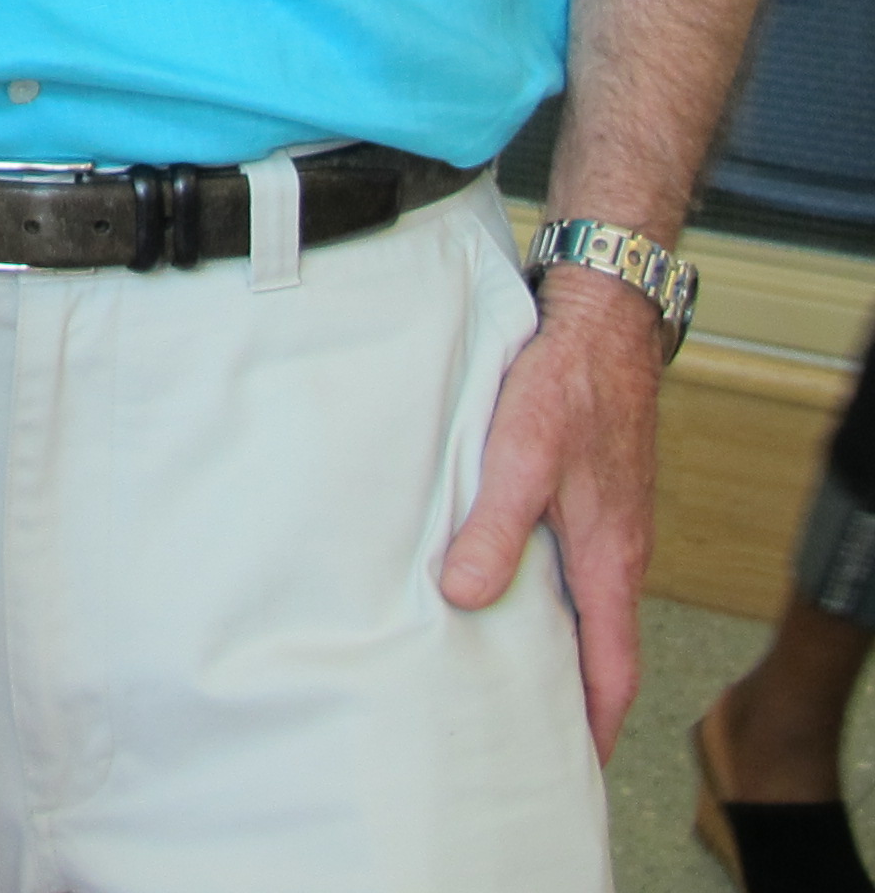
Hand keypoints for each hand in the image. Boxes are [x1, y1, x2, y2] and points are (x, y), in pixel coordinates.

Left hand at [439, 262, 664, 757]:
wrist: (599, 316)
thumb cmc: (569, 381)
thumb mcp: (523, 456)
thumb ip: (495, 527)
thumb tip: (466, 598)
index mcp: (610, 558)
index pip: (614, 670)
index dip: (594, 723)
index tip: (571, 764)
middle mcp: (614, 548)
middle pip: (596, 641)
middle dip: (567, 689)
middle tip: (522, 722)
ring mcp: (602, 518)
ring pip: (578, 595)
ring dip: (547, 630)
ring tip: (497, 659)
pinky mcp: (583, 487)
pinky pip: (564, 552)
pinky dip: (536, 578)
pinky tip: (492, 569)